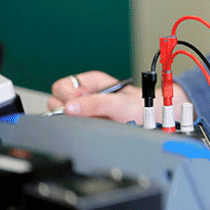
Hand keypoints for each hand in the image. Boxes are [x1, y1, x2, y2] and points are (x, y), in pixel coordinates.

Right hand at [48, 70, 190, 123]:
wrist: (153, 117)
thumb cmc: (140, 105)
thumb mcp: (119, 103)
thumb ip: (96, 104)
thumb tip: (70, 107)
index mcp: (91, 81)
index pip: (61, 86)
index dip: (67, 97)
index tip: (79, 104)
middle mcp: (85, 93)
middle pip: (57, 100)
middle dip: (69, 109)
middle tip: (88, 114)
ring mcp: (85, 108)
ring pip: (62, 114)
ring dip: (75, 120)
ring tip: (96, 120)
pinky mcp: (87, 121)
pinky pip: (72, 125)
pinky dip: (79, 127)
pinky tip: (94, 126)